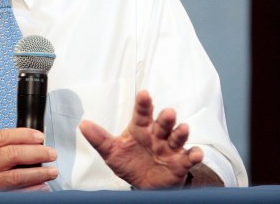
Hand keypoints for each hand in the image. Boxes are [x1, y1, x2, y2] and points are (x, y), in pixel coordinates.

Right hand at [0, 128, 57, 191]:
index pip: (2, 137)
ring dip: (37, 173)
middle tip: (50, 153)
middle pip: (11, 154)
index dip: (24, 135)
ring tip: (51, 171)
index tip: (39, 137)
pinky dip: (30, 191)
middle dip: (35, 152)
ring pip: (14, 176)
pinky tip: (41, 187)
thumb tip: (25, 143)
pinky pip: (13, 194)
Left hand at [79, 89, 202, 188]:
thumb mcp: (112, 152)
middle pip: (163, 123)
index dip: (144, 104)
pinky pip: (188, 158)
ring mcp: (170, 148)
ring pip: (177, 137)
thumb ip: (100, 139)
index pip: (142, 113)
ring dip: (181, 132)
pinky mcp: (180, 163)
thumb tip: (83, 125)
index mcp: (141, 129)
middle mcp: (158, 136)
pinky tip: (196, 154)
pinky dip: (194, 155)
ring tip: (183, 128)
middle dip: (166, 118)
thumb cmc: (130, 163)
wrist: (144, 185)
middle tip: (168, 113)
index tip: (144, 94)